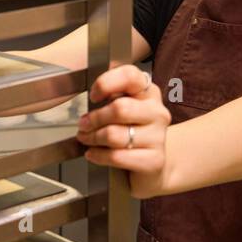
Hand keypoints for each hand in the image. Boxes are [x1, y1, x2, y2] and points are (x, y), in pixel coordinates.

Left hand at [77, 62, 171, 198]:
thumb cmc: (130, 132)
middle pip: (119, 108)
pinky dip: (98, 155)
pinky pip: (117, 156)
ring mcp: (158, 136)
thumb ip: (107, 99)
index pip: (130, 76)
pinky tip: (93, 154)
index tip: (93, 96)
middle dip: (94, 119)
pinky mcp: (155, 160)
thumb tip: (84, 96)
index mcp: (148, 92)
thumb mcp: (119, 110)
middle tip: (83, 125)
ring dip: (93, 138)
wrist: (151, 165)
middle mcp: (157, 112)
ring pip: (114, 135)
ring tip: (86, 139)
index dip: (106, 83)